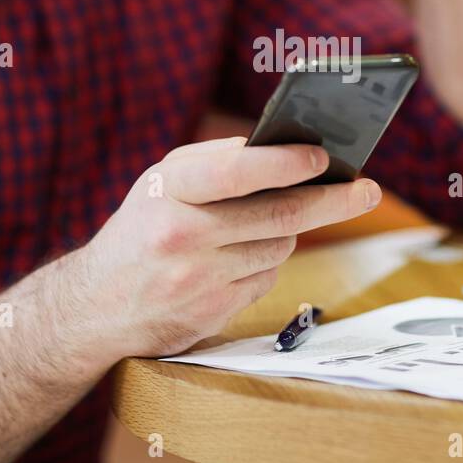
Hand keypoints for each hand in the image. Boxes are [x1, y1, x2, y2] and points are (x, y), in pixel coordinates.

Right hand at [77, 137, 381, 356]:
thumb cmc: (141, 229)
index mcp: (168, 190)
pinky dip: (265, 264)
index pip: (238, 170)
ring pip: (279, 247)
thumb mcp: (163, 182)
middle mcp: (181, 235)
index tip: (324, 157)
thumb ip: (217, 160)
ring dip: (286, 232)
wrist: (95, 306)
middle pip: (279, 216)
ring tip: (263, 224)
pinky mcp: (211, 314)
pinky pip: (266, 279)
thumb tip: (284, 148)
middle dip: (332, 201)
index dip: (286, 163)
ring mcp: (197, 280)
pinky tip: (238, 259)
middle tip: (367, 189)